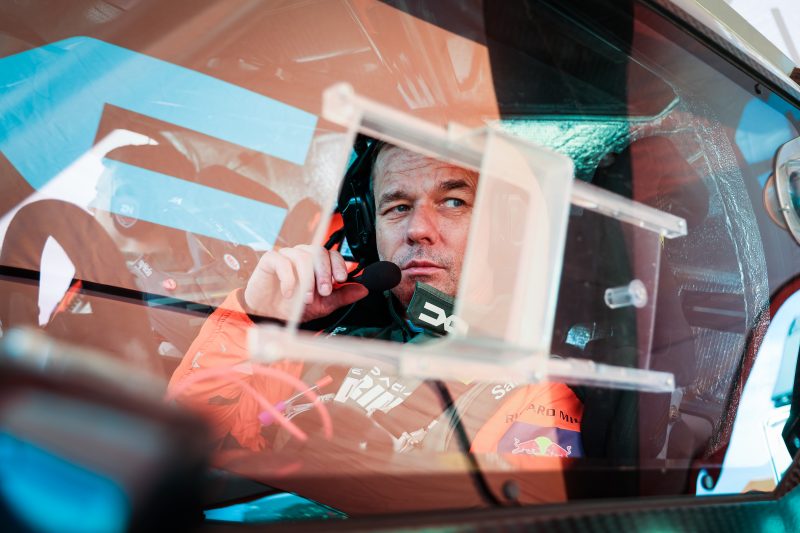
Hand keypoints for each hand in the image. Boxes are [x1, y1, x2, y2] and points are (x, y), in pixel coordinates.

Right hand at [243, 245, 367, 321]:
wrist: (269, 314)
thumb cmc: (295, 306)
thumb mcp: (323, 305)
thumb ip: (342, 296)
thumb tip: (363, 290)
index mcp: (317, 263)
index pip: (332, 254)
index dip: (338, 264)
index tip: (341, 279)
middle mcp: (303, 255)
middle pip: (318, 252)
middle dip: (324, 272)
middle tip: (324, 291)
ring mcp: (287, 255)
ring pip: (302, 257)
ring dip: (307, 279)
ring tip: (306, 298)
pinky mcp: (270, 260)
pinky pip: (282, 262)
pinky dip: (288, 279)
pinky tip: (290, 293)